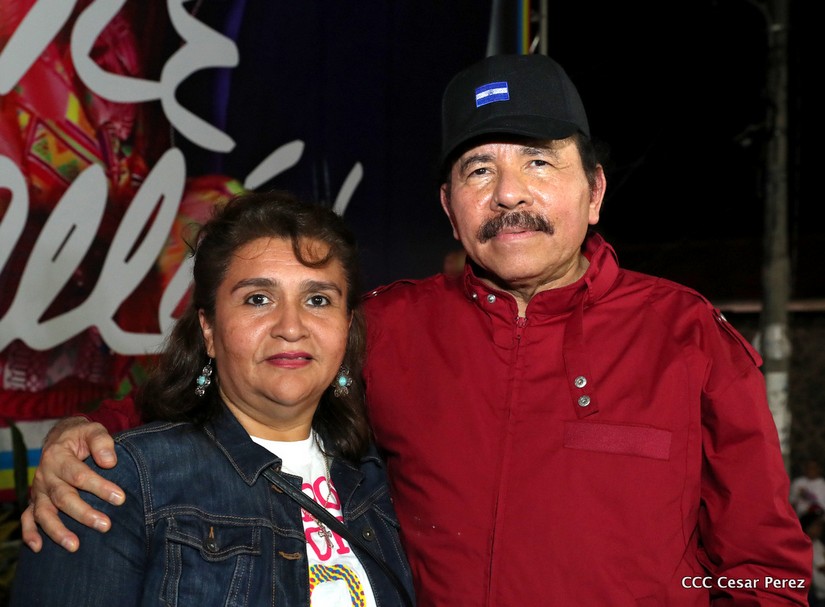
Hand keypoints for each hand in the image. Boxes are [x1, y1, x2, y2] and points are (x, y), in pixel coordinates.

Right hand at [21, 416, 124, 552]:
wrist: (60, 437)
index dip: (100, 487)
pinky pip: (27, 518)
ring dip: (57, 531)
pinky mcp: (35, 500)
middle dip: (84, 514)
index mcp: (57, 457)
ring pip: (44, 513)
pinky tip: (38, 549)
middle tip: (105, 525)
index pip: (79, 475)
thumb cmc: (81, 436)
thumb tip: (110, 462)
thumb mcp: (93, 430)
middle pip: (63, 497)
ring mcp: (38, 490)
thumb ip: (102, 442)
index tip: (120, 498)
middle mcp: (45, 475)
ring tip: (74, 546)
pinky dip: (30, 533)